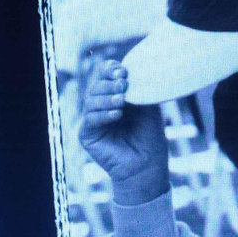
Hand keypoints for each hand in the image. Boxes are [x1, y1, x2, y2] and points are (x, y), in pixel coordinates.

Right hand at [77, 62, 169, 205]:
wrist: (148, 166)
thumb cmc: (150, 138)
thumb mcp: (148, 109)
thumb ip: (140, 91)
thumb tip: (135, 70)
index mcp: (114, 97)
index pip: (105, 77)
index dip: (110, 71)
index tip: (122, 70)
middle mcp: (101, 107)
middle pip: (97, 87)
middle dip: (109, 83)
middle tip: (123, 83)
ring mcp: (93, 121)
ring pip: (92, 101)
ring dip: (107, 98)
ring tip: (122, 100)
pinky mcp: (87, 135)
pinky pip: (91, 120)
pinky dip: (104, 115)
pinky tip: (117, 114)